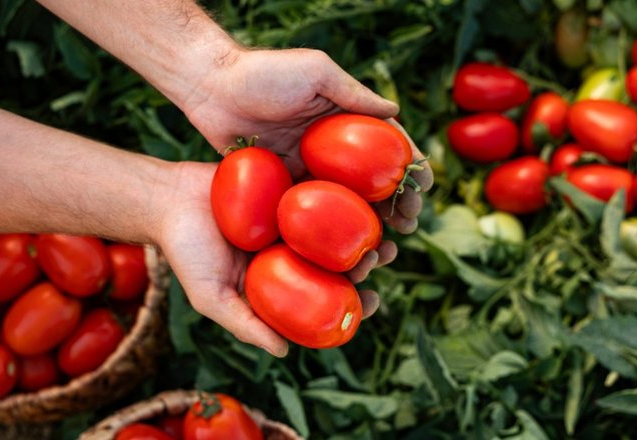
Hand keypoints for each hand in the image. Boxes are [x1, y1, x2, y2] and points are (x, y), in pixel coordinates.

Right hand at [155, 162, 388, 356]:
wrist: (166, 199)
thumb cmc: (186, 252)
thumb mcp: (211, 297)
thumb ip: (245, 324)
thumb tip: (285, 352)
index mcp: (280, 280)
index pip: (323, 296)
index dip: (352, 302)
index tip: (371, 302)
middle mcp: (292, 250)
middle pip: (338, 259)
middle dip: (366, 260)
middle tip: (381, 256)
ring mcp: (292, 216)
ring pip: (337, 223)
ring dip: (364, 225)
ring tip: (383, 225)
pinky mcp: (288, 183)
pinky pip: (320, 187)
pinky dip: (345, 190)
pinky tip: (365, 190)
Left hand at [179, 47, 433, 234]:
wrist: (210, 88)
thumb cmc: (264, 72)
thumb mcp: (315, 72)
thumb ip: (352, 93)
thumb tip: (396, 113)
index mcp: (345, 119)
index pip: (388, 145)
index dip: (410, 165)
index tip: (425, 186)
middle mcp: (331, 147)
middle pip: (373, 181)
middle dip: (397, 203)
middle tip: (408, 224)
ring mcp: (308, 168)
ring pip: (346, 203)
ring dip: (368, 224)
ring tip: (384, 245)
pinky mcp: (283, 185)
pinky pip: (310, 212)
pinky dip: (328, 232)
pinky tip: (341, 250)